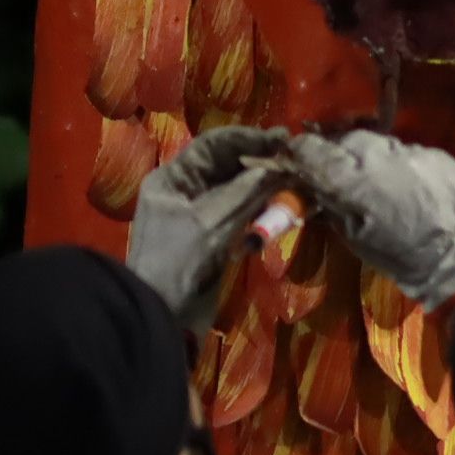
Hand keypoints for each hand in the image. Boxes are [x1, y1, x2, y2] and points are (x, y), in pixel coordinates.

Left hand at [125, 125, 294, 327]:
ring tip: (292, 185)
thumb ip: (244, 191)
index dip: (248, 138)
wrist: (161, 316)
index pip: (212, 145)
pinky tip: (278, 212)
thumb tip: (277, 167)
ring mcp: (197, 215)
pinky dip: (258, 213)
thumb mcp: (210, 222)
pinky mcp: (211, 239)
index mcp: (172, 179)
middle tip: (293, 161)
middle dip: (259, 164)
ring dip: (262, 188)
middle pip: (226, 167)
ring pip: (235, 191)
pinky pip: (239, 216)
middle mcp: (183, 191)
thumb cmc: (177, 262)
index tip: (283, 138)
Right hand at [282, 131, 454, 309]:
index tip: (293, 158)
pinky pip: (405, 152)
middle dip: (337, 154)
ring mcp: (410, 151)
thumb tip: (315, 192)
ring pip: (376, 143)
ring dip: (367, 157)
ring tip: (372, 180)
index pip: (314, 153)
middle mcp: (379, 156)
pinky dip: (396, 164)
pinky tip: (403, 185)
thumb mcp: (358, 239)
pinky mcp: (435, 153)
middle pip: (346, 141)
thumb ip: (333, 208)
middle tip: (337, 175)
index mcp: (355, 181)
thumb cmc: (407, 259)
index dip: (299, 154)